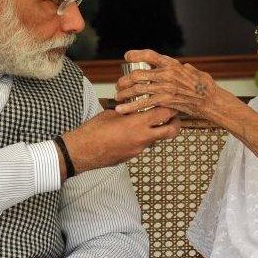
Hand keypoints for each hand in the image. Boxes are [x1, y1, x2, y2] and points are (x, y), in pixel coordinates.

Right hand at [61, 106, 180, 173]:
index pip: (164, 114)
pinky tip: (135, 132)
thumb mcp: (112, 113)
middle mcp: (141, 138)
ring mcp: (138, 149)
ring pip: (158, 139)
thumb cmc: (93, 130)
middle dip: (176, 123)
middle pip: (171, 131)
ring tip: (153, 121)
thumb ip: (129, 110)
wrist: (81, 152)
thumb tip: (137, 105)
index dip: (172, 107)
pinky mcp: (132, 156)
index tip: (173, 101)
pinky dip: (145, 137)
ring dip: (159, 130)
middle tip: (174, 115)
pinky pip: (145, 145)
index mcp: (136, 124)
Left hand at [115, 49, 223, 118]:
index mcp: (171, 64)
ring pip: (137, 89)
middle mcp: (166, 73)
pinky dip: (130, 106)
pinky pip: (143, 103)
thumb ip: (182, 68)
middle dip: (124, 80)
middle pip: (137, 74)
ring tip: (117, 97)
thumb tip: (181, 66)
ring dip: (124, 93)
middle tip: (119, 85)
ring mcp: (165, 87)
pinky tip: (121, 109)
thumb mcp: (192, 71)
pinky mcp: (165, 100)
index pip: (150, 55)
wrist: (210, 100)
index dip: (136, 55)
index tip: (127, 57)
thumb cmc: (202, 85)